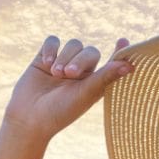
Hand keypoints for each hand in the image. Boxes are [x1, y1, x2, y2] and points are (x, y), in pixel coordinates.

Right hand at [2, 36, 134, 140]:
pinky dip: (51, 49)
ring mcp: (63, 63)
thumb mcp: (85, 94)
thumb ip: (105, 78)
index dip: (119, 53)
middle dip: (79, 60)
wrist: (29, 117)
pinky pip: (53, 41)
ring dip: (64, 57)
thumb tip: (129, 66)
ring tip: (55, 74)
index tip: (123, 41)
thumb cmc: (61, 111)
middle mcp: (82, 72)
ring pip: (73, 44)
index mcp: (96, 83)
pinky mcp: (45, 58)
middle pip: (90, 51)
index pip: (112, 63)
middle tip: (69, 75)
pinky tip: (46, 63)